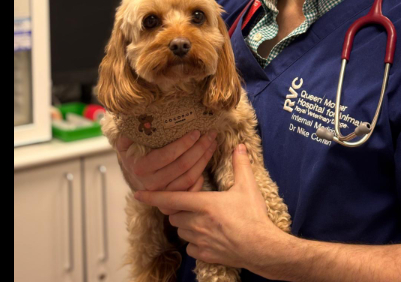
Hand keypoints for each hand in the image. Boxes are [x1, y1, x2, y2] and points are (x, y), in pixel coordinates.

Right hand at [116, 129, 216, 214]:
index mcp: (141, 168)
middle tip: (210, 135)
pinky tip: (205, 162)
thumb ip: (129, 133)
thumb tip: (137, 121)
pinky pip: (191, 190)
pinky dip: (201, 178)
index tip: (196, 132)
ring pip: (189, 178)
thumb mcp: (125, 143)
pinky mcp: (172, 201)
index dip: (183, 144)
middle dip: (200, 148)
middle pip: (182, 166)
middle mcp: (151, 184)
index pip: (166, 156)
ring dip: (204, 160)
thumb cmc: (132, 156)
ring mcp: (162, 194)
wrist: (133, 178)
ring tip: (212, 144)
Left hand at [135, 144, 283, 269]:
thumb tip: (239, 146)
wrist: (262, 247)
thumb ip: (241, 164)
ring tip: (200, 219)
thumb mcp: (248, 187)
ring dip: (185, 225)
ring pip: (180, 231)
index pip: (171, 198)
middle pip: (174, 215)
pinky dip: (194, 242)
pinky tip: (206, 236)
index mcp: (203, 203)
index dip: (152, 196)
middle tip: (193, 204)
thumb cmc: (254, 216)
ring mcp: (200, 240)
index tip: (138, 194)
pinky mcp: (205, 255)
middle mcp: (197, 222)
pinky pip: (190, 247)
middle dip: (179, 209)